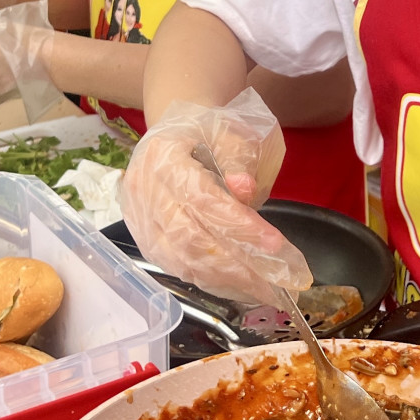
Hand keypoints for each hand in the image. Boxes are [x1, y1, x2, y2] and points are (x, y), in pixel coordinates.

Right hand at [118, 88, 311, 303]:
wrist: (172, 137)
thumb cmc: (205, 132)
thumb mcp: (227, 129)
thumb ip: (238, 156)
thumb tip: (245, 191)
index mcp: (162, 157)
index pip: (202, 199)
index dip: (238, 225)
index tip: (275, 245)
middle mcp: (143, 191)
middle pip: (191, 238)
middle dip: (238, 265)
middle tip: (278, 281)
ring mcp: (140, 220)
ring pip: (183, 261)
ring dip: (227, 281)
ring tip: (265, 290)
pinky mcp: (145, 241)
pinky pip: (179, 269)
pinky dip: (212, 282)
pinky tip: (241, 287)